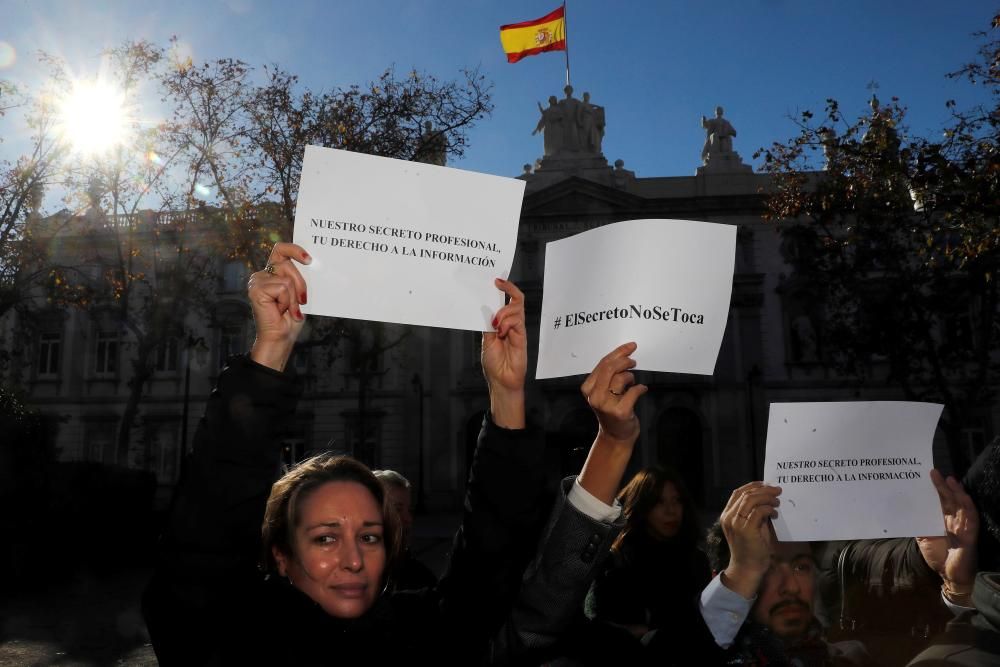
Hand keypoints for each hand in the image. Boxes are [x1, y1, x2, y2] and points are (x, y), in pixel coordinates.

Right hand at [248, 242, 310, 370]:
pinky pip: (282, 288)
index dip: (294, 249)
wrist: (281, 337)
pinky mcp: (256, 289)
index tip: (309, 259)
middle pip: (287, 264)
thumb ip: (299, 277)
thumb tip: (311, 263)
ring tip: (288, 309)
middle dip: (300, 283)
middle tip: (302, 301)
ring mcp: (257, 281)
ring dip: (293, 297)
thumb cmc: (290, 318)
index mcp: (272, 273)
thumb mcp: (299, 293)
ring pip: (286, 279)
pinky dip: (287, 301)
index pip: (280, 250)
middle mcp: (262, 274)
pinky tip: (280, 311)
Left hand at [482, 278, 525, 427]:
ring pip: (516, 308)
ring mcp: (518, 330)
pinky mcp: (522, 337)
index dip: (505, 289)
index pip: (506, 302)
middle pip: (516, 300)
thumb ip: (487, 324)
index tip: (496, 280)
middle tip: (497, 284)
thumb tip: (486, 306)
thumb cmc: (494, 363)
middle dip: (508, 290)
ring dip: (504, 311)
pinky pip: (517, 321)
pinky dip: (508, 322)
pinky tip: (501, 330)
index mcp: (502, 324)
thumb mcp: (486, 340)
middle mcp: (511, 324)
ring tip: (496, 323)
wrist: (501, 380)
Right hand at [580, 342, 646, 446]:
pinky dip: (640, 388)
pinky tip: (641, 389)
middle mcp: (595, 396)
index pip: (603, 364)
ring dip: (631, 376)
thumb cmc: (611, 410)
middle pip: (610, 368)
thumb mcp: (603, 391)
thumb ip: (608, 375)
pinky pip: (633, 392)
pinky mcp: (620, 412)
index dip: (618, 353)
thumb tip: (623, 354)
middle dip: (624, 361)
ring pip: (621, 378)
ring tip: (632, 381)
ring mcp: (606, 405)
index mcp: (588, 388)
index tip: (630, 347)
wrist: (615, 436)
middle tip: (633, 362)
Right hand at [719, 481, 781, 598]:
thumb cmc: (751, 549)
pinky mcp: (746, 529)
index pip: (737, 493)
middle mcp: (729, 517)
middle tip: (778, 490)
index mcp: (727, 515)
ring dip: (767, 498)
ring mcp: (736, 523)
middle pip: (745, 494)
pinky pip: (759, 511)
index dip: (752, 486)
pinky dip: (769, 509)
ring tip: (778, 502)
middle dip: (764, 489)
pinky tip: (775, 514)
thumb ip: (753, 513)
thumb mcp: (750, 527)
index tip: (766, 484)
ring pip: (751, 499)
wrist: (747, 568)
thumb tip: (767, 499)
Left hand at [917, 469, 978, 595]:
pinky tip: (964, 497)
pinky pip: (971, 519)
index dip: (935, 488)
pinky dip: (968, 507)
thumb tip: (905, 510)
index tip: (927, 475)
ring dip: (957, 492)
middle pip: (949, 500)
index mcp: (943, 520)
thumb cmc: (938, 556)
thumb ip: (918, 524)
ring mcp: (963, 527)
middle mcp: (954, 520)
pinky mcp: (970, 536)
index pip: (940, 501)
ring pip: (962, 505)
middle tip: (933, 472)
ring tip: (950, 479)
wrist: (948, 576)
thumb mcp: (923, 537)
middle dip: (942, 486)